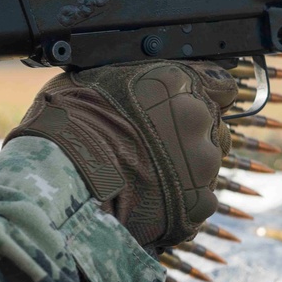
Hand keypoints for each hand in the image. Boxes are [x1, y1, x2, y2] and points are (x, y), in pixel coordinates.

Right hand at [6, 61, 235, 249]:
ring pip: (207, 164)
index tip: (186, 109)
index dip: (202, 96)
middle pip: (212, 126)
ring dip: (186, 169)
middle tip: (152, 147)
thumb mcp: (96, 78)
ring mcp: (202, 163)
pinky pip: (198, 201)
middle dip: (188, 135)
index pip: (219, 85)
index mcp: (177, 82)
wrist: (62, 177)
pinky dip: (180, 202)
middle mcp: (198, 117)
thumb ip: (134, 80)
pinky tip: (148, 200)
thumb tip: (132, 83)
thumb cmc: (69, 123)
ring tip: (145, 176)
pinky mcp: (197, 204)